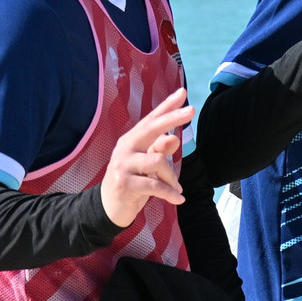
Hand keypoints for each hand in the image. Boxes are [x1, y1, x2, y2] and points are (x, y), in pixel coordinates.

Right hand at [100, 89, 191, 227]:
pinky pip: (154, 185)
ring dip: (172, 178)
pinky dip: (169, 193)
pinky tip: (179, 199)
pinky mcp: (123, 183)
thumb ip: (160, 150)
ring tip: (176, 189)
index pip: (151, 120)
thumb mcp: (148, 165)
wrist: (109, 207)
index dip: (167, 106)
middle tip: (191, 111)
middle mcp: (125, 148)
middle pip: (152, 129)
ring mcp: (122, 165)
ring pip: (158, 162)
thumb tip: (174, 137)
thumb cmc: (133, 182)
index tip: (182, 93)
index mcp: (132, 140)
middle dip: (172, 118)